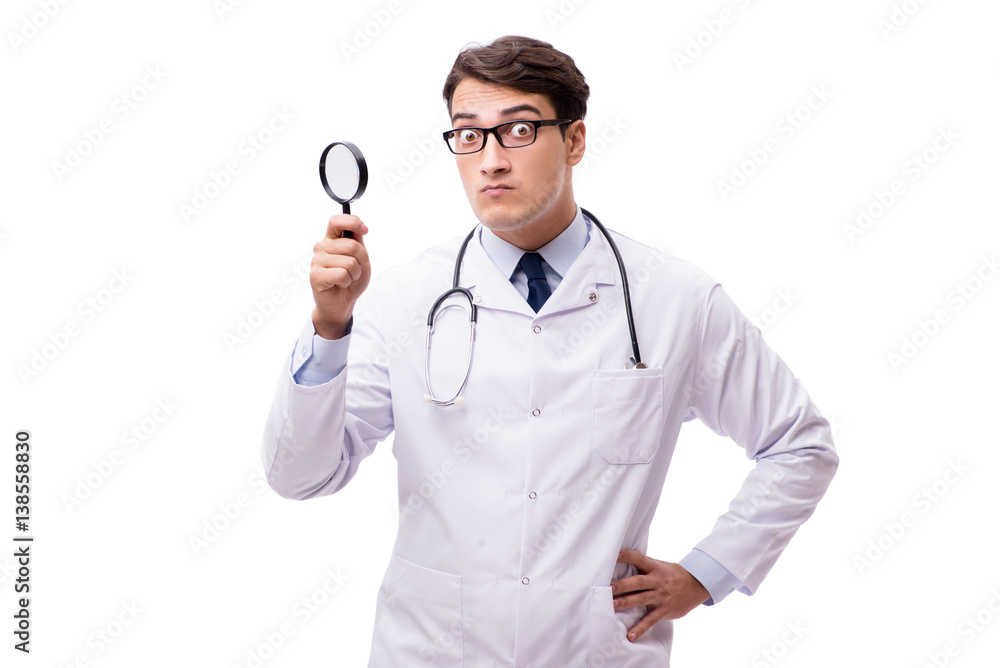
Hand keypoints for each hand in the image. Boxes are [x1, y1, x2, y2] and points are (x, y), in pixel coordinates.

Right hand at [309, 214, 369, 338]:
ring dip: (355, 274)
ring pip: (350, 262)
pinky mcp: (316, 276)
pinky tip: (340, 284)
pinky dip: (347, 281)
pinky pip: (342, 274)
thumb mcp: (361, 258)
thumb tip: (359, 227)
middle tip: (355, 269)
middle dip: (362, 260)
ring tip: (347, 278)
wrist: (342, 303)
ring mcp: (317, 261)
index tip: (364, 230)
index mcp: (332, 239)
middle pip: (352, 246)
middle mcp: (322, 247)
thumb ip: (358, 242)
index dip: (352, 222)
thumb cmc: (351, 279)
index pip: (336, 221)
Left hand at [611, 549, 709, 641]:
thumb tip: (622, 563)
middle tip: (609, 588)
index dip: (626, 556)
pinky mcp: (663, 610)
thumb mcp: (660, 565)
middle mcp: (657, 581)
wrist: (695, 586)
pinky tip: (630, 635)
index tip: (614, 556)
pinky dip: (640, 629)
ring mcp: (660, 597)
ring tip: (612, 605)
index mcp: (655, 567)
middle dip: (623, 585)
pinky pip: (650, 620)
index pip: (639, 559)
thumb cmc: (672, 575)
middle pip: (638, 582)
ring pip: (641, 599)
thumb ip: (644, 566)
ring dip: (626, 603)